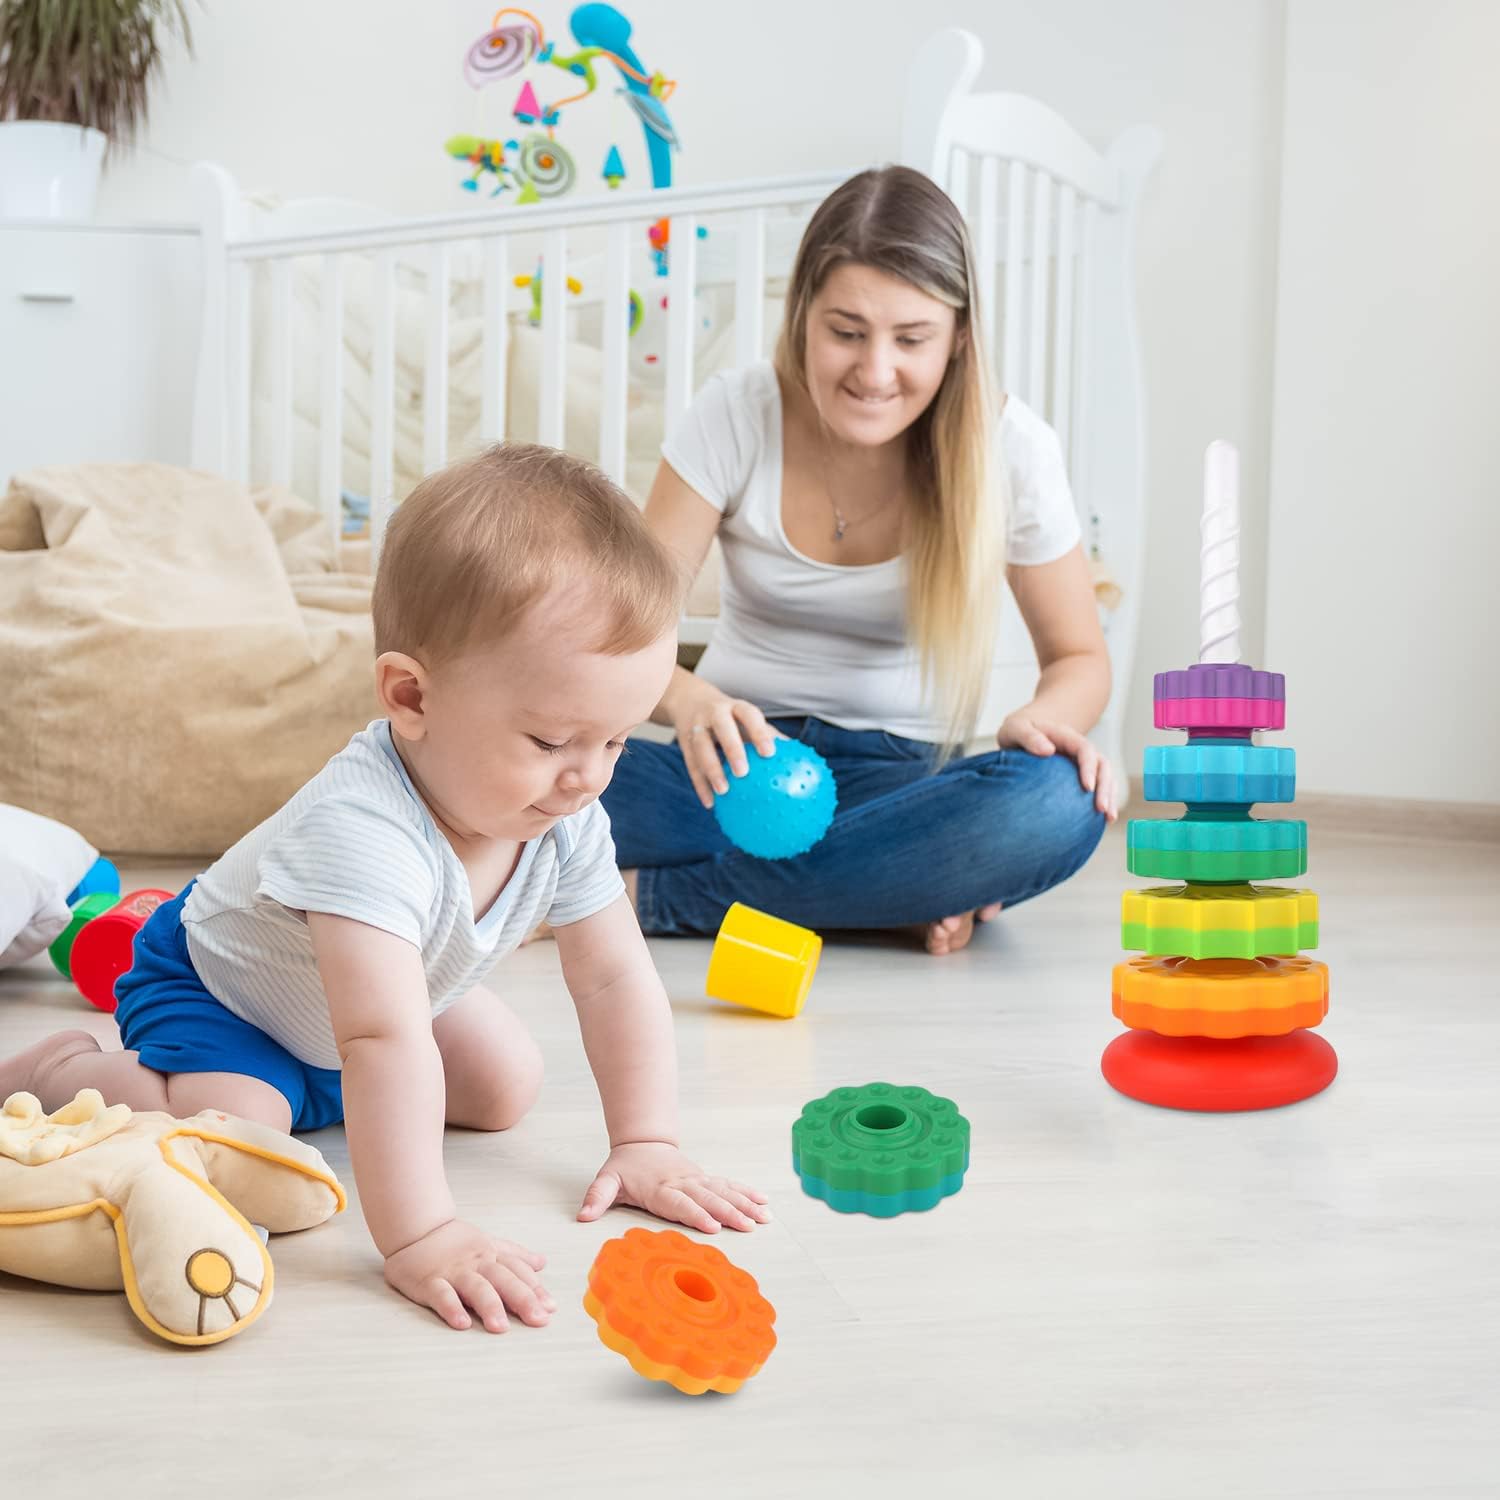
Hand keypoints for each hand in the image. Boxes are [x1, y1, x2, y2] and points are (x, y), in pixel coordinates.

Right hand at [383, 1218, 555, 1332]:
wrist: (416, 1227)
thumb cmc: (455, 1241)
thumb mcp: (489, 1243)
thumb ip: (515, 1255)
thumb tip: (542, 1263)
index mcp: (491, 1255)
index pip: (518, 1272)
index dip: (535, 1289)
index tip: (551, 1307)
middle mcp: (476, 1263)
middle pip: (504, 1280)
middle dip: (523, 1299)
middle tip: (539, 1320)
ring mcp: (453, 1272)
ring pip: (475, 1288)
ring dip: (490, 1306)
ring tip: (501, 1327)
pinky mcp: (429, 1281)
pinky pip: (441, 1295)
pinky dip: (451, 1308)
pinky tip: (461, 1323)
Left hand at [577, 1142, 771, 1233]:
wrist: (642, 1141)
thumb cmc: (625, 1167)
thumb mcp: (606, 1180)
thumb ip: (596, 1198)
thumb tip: (583, 1216)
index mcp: (660, 1188)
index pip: (680, 1203)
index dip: (696, 1214)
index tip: (713, 1227)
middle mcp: (682, 1183)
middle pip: (708, 1199)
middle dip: (729, 1213)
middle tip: (748, 1226)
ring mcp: (697, 1179)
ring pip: (723, 1191)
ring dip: (744, 1204)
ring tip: (763, 1216)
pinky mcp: (705, 1177)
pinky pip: (728, 1184)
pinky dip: (746, 1192)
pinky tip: (763, 1201)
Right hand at [666, 678, 777, 808]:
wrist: (690, 700)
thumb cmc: (731, 716)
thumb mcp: (747, 719)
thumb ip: (770, 735)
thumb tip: (800, 757)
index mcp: (735, 707)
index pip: (749, 715)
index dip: (759, 733)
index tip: (770, 753)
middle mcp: (714, 714)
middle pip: (722, 728)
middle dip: (732, 749)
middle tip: (743, 772)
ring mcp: (696, 727)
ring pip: (701, 748)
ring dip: (711, 770)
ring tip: (723, 791)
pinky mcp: (683, 742)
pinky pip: (691, 765)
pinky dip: (700, 785)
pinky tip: (710, 804)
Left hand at [996, 709, 1118, 820]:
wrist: (1022, 732)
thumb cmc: (1018, 731)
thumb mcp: (1016, 729)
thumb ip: (1029, 737)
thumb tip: (1048, 751)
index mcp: (1067, 736)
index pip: (1085, 750)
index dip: (1089, 768)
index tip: (1087, 787)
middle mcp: (1079, 748)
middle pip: (1101, 765)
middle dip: (1104, 787)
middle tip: (1101, 809)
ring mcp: (1083, 762)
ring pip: (1105, 777)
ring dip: (1110, 796)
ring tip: (1108, 818)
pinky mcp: (1081, 774)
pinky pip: (1097, 787)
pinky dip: (1103, 800)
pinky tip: (1101, 821)